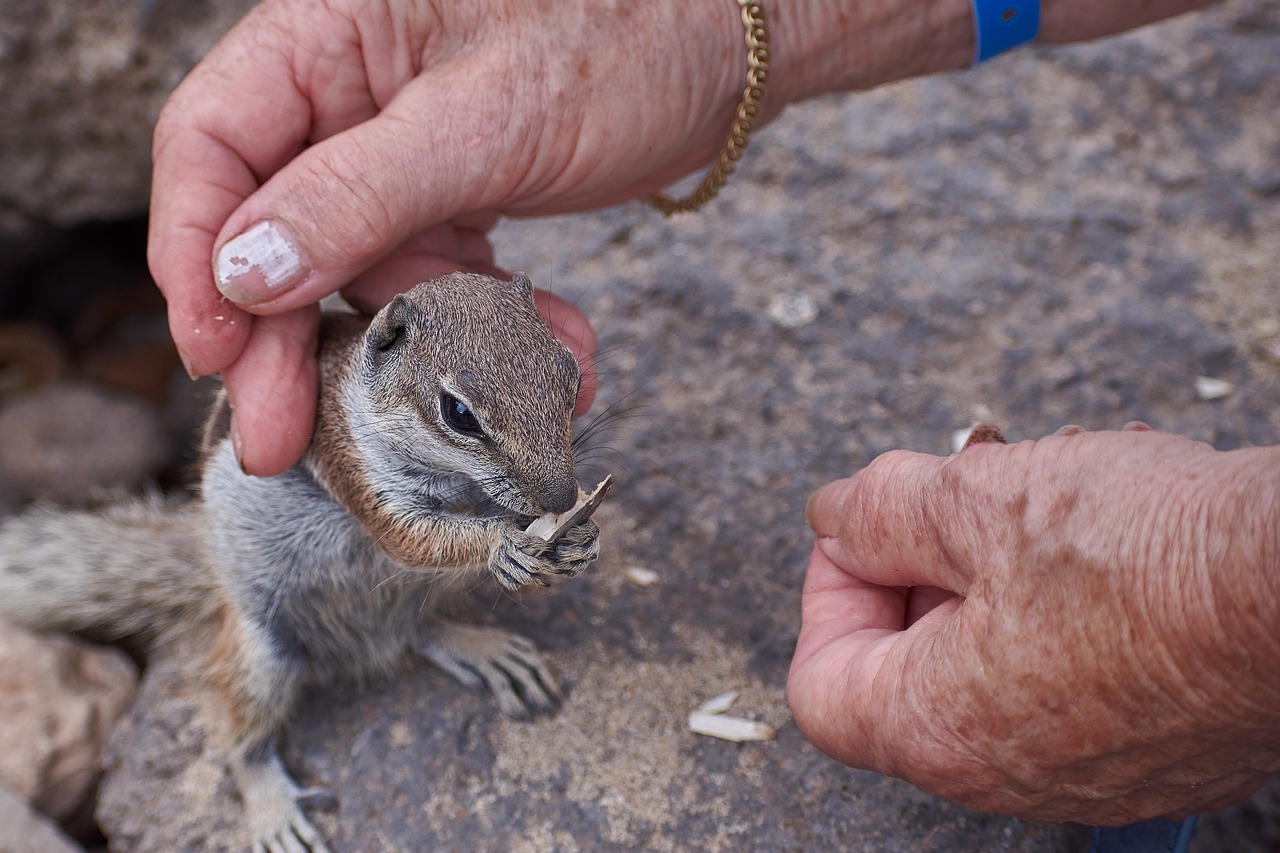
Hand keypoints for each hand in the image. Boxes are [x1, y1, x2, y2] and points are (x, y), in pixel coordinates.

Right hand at [148, 0, 763, 474]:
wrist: (729, 48)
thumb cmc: (622, 34)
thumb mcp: (485, 120)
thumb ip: (359, 194)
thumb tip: (245, 274)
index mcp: (325, 38)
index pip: (210, 146)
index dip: (196, 256)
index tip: (215, 356)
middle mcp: (347, 94)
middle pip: (272, 229)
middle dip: (285, 339)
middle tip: (281, 439)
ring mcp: (401, 150)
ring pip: (366, 268)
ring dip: (429, 341)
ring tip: (523, 382)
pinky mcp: (457, 190)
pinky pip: (440, 273)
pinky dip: (488, 318)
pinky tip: (561, 352)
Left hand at [788, 427, 1279, 823]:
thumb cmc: (1152, 555)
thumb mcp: (975, 500)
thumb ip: (878, 513)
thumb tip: (835, 518)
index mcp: (940, 730)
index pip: (821, 683)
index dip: (832, 589)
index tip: (872, 529)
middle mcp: (1006, 773)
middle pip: (906, 668)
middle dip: (921, 560)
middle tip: (958, 489)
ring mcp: (1087, 769)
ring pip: (991, 658)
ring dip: (996, 562)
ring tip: (1042, 485)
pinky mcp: (1152, 748)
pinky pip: (1068, 672)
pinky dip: (1062, 598)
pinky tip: (1105, 525)